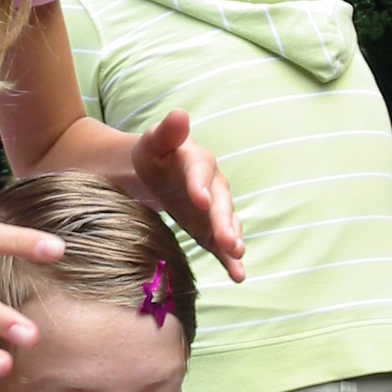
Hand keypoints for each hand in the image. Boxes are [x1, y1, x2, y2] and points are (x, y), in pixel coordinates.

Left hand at [131, 111, 244, 282]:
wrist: (157, 173)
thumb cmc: (155, 154)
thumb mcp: (154, 141)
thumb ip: (166, 132)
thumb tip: (179, 114)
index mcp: (197, 161)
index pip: (200, 171)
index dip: (200, 184)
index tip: (200, 199)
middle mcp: (213, 185)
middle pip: (221, 202)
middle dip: (224, 221)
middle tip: (228, 240)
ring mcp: (215, 209)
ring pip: (227, 223)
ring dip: (233, 239)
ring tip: (237, 255)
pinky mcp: (210, 229)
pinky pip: (222, 244)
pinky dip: (230, 260)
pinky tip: (238, 276)